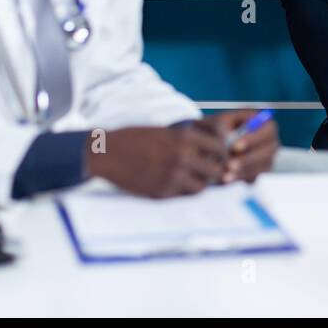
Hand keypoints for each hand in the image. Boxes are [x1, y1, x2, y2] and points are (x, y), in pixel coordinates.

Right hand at [85, 123, 224, 197]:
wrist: (106, 153)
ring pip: (201, 187)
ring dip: (199, 184)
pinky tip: (176, 184)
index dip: (220, 153)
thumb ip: (187, 140)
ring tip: (191, 179)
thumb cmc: (135, 139)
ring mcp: (172, 176)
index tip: (216, 155)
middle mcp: (182, 156)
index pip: (219, 147)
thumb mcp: (165, 131)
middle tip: (208, 170)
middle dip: (214, 170)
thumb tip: (211, 149)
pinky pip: (183, 196)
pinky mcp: (161, 193)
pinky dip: (183, 191)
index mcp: (184, 137)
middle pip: (215, 170)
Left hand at [201, 110, 279, 183]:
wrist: (211, 143)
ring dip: (243, 172)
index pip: (268, 130)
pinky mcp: (257, 172)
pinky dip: (239, 179)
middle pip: (268, 152)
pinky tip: (225, 179)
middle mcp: (269, 142)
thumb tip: (228, 140)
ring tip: (225, 175)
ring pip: (260, 167)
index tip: (235, 146)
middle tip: (230, 164)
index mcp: (264, 124)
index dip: (254, 139)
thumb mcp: (219, 121)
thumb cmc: (219, 126)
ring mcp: (265, 159)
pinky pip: (252, 178)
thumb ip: (224, 128)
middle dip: (248, 159)